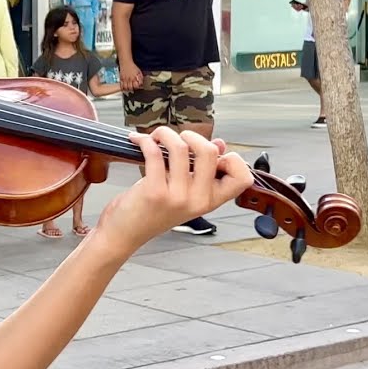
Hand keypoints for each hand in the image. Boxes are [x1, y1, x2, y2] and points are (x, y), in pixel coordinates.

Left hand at [95, 128, 253, 251]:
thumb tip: (220, 144)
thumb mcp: (184, 194)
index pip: (242, 178)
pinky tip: (138, 141)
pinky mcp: (154, 192)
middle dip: (192, 135)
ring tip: (156, 137)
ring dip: (164, 134)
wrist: (125, 234)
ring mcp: (177, 197)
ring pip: (180, 148)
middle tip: (178, 139)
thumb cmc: (151, 212)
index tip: (213, 154)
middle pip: (210, 152)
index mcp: (210, 201)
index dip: (232, 159)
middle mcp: (197, 200)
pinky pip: (154, 153)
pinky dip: (145, 140)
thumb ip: (202, 171)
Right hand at [118, 61, 143, 91]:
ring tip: (129, 88)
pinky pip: (121, 86)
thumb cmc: (133, 67)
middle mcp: (130, 79)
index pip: (137, 86)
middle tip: (134, 88)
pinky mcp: (121, 79)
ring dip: (128, 89)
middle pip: (131, 88)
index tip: (138, 86)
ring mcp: (125, 79)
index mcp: (135, 77)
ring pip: (126, 88)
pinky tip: (125, 88)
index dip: (138, 87)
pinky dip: (123, 88)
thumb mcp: (139, 72)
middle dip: (133, 89)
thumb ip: (140, 78)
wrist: (126, 62)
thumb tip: (141, 84)